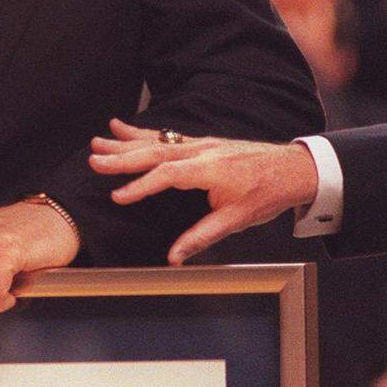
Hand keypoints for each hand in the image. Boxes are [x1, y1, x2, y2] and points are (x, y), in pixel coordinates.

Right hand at [89, 119, 317, 263]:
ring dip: (125, 143)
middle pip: (154, 153)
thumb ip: (202, 236)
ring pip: (156, 142)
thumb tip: (174, 257)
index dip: (141, 186)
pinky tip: (121, 129)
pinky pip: (165, 137)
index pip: (167, 175)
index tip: (117, 196)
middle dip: (121, 157)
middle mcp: (202, 151)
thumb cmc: (268, 193)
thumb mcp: (237, 220)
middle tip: (93, 160)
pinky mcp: (201, 143)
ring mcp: (200, 144)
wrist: (293, 168)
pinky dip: (141, 134)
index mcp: (211, 169)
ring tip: (97, 142)